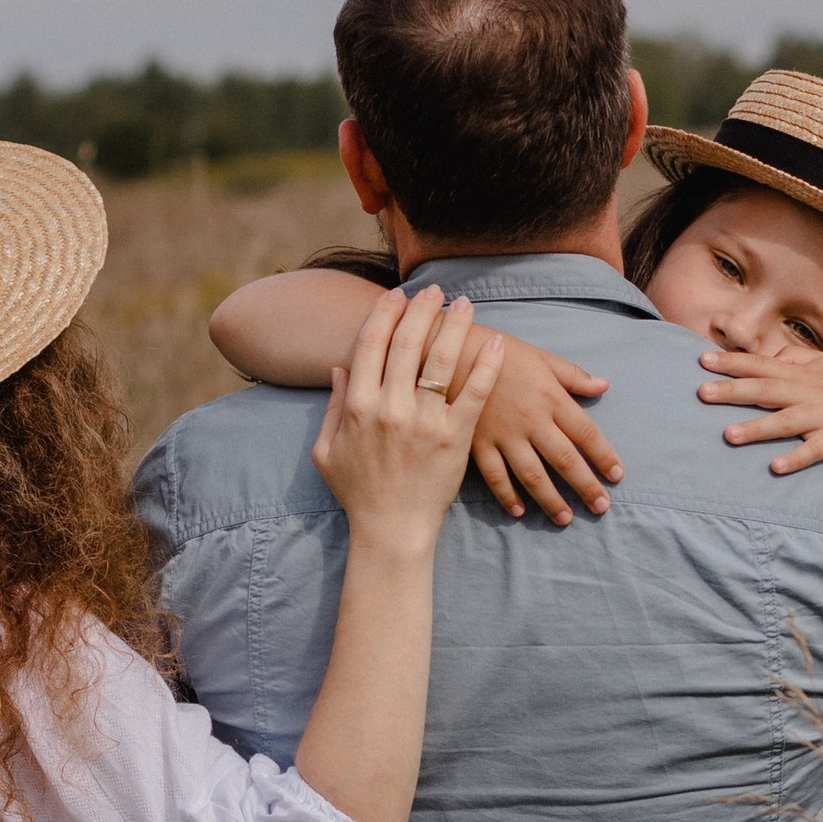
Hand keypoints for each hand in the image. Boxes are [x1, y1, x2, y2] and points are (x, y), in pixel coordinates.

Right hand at [310, 283, 507, 551]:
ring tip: (466, 304)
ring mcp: (424, 421)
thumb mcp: (326, 450)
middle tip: (434, 291)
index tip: (396, 296)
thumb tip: (340, 367)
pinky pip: (473, 393)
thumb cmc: (358, 493)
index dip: (384, 314)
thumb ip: (334, 406)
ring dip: (454, 326)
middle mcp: (390, 407)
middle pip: (407, 343)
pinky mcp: (454, 438)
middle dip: (421, 309)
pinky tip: (496, 344)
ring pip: (441, 360)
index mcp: (358, 405)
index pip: (371, 344)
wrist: (391, 530)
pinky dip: (486, 366)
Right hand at [468, 333, 622, 523]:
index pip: (586, 433)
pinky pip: (495, 476)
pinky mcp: (478, 443)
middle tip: (601, 507)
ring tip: (565, 519)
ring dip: (551, 500)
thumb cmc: (502, 354)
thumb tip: (604, 385)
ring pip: (533, 475)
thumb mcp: (542, 358)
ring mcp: (504, 435)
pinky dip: (507, 496)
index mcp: (551, 398)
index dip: (604, 457)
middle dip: (586, 486)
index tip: (617, 476)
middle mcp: (532, 421)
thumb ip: (574, 375)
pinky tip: (519, 511)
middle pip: (565, 460)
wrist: (452, 352)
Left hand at [698, 348, 822, 476]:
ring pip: (785, 421)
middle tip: (700, 392)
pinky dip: (796, 458)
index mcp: (804, 375)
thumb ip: (797, 359)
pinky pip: (814, 450)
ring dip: (756, 428)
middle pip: (766, 389)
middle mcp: (810, 392)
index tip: (701, 360)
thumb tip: (770, 354)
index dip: (732, 362)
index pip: (762, 364)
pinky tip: (775, 467)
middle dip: (732, 390)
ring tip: (727, 436)